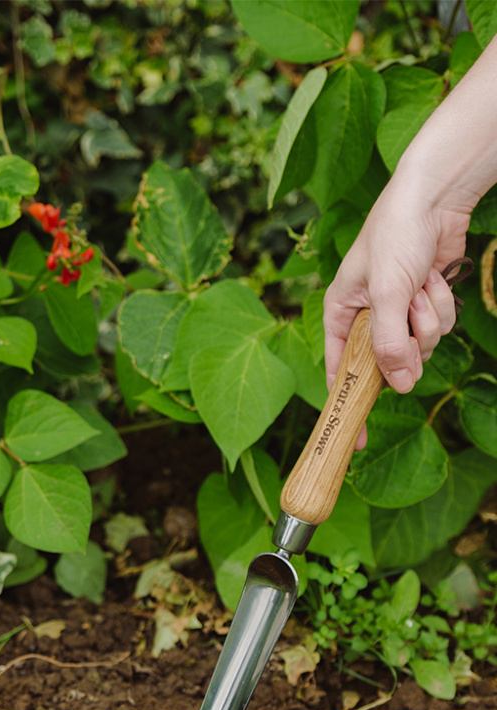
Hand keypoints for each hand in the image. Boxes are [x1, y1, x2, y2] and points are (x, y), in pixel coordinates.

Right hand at [324, 174, 466, 395]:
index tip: (356, 439)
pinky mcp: (425, 303)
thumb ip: (390, 341)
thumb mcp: (387, 292)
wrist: (434, 197)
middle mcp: (366, 318)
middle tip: (412, 315)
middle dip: (408, 340)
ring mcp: (398, 312)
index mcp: (340, 315)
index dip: (349, 405)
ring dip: (430, 316)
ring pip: (421, 344)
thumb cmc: (395, 235)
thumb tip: (400, 386)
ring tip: (423, 284)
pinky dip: (443, 304)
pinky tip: (435, 278)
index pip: (339, 372)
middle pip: (388, 362)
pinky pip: (439, 326)